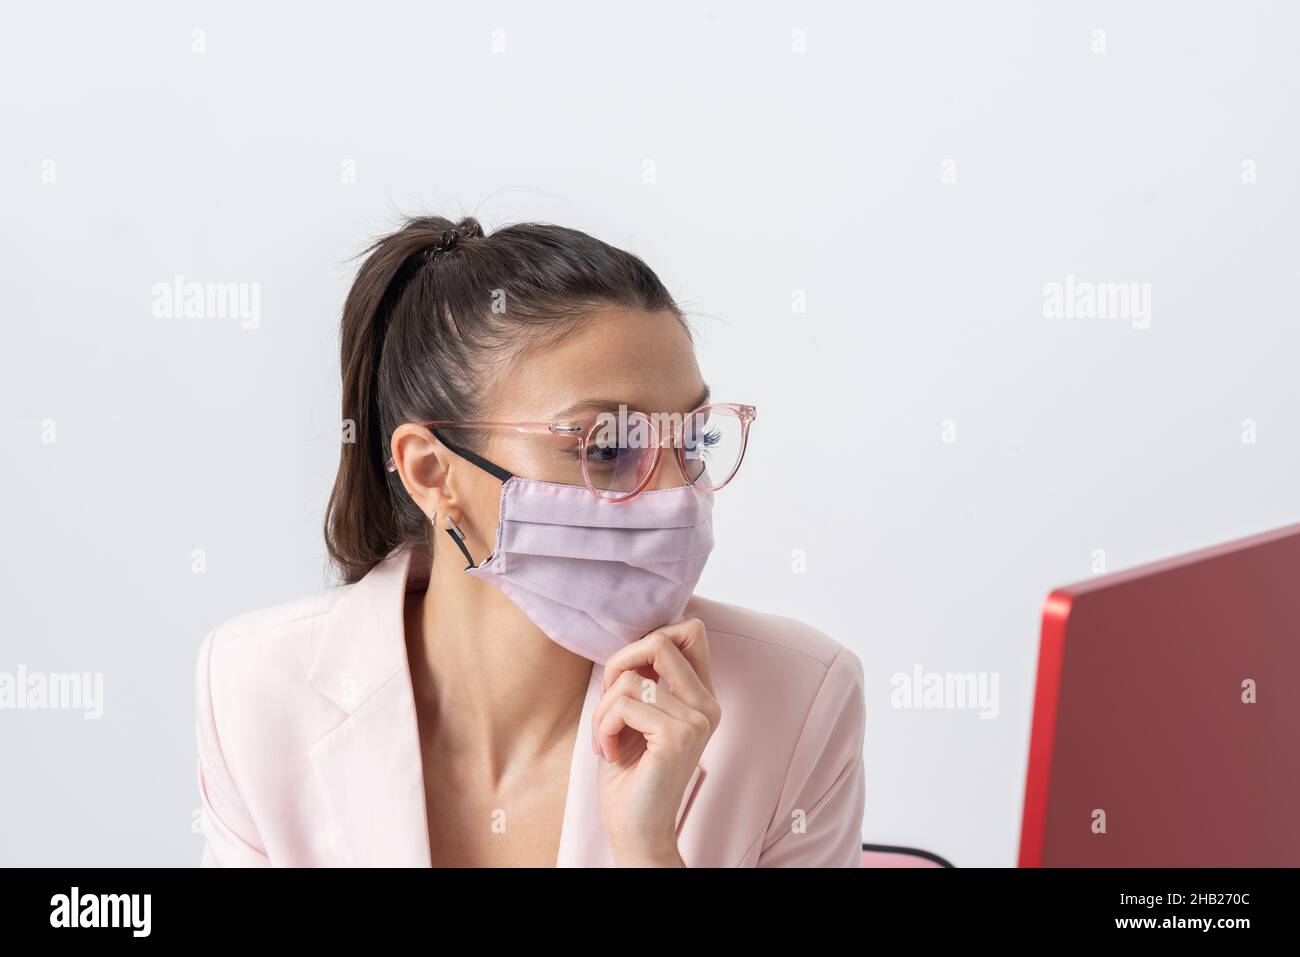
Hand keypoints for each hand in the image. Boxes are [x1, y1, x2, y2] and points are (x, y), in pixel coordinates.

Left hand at [591, 619, 720, 866]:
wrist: (635, 829)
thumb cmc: (629, 772)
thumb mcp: (636, 713)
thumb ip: (645, 676)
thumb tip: (635, 641)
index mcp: (701, 696)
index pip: (691, 631)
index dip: (648, 640)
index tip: (626, 677)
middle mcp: (707, 705)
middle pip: (660, 641)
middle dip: (617, 664)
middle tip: (607, 701)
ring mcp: (696, 720)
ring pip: (630, 678)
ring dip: (602, 708)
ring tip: (605, 738)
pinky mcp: (677, 737)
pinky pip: (622, 705)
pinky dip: (602, 727)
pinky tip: (608, 752)